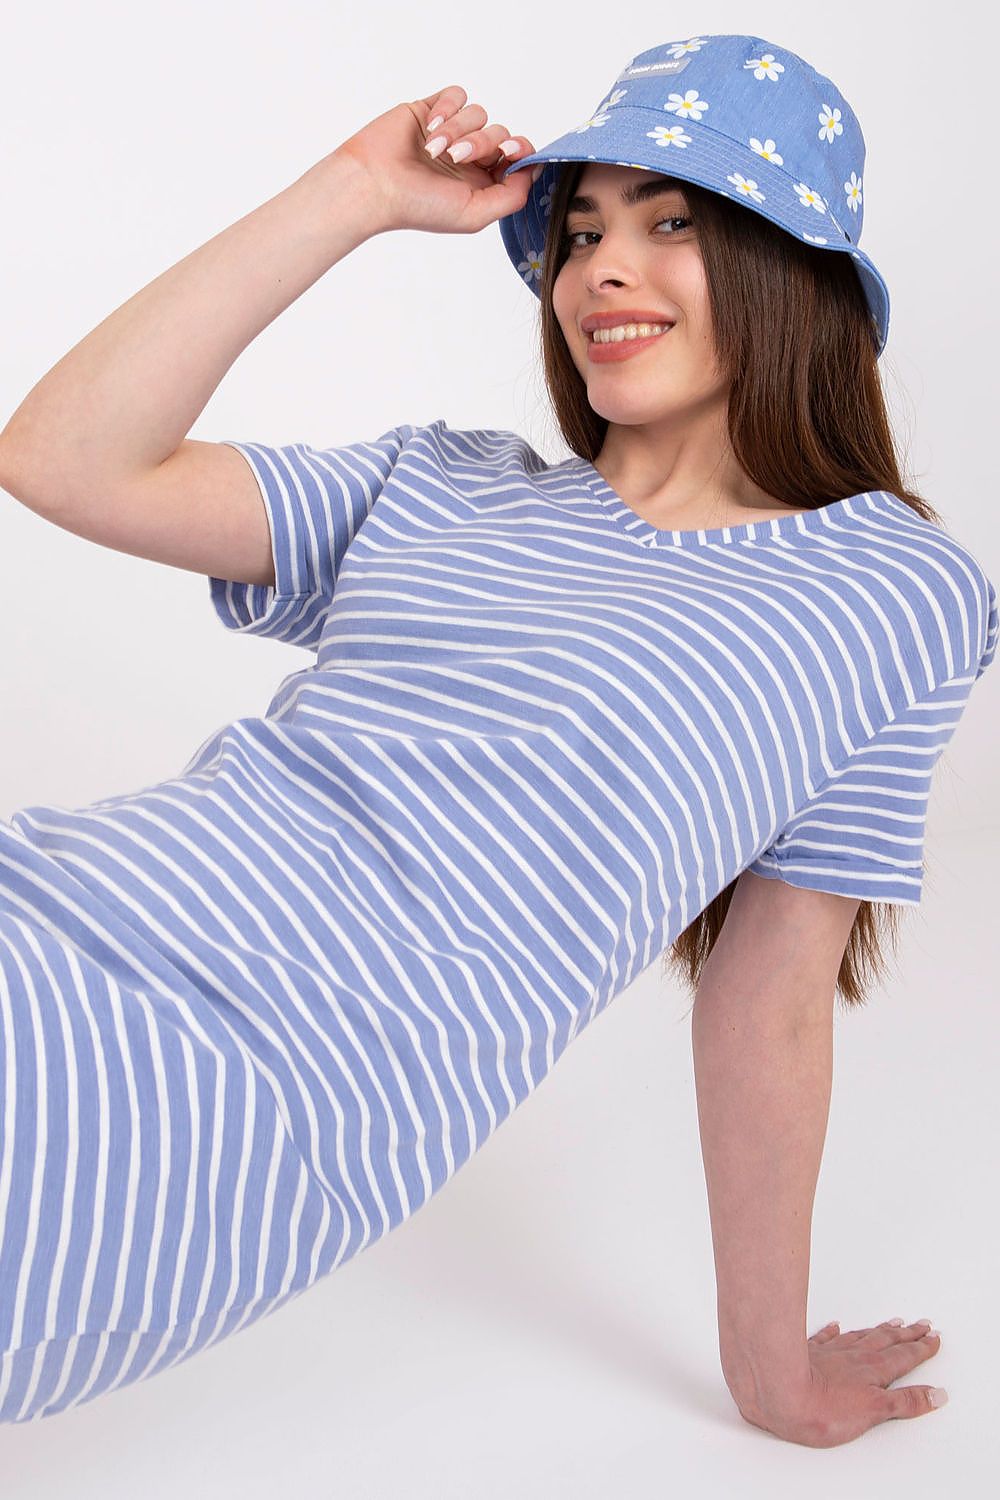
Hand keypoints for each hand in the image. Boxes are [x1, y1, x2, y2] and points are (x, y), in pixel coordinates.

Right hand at [334, 84, 538, 236]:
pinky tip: (431, 127)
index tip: (508, 155)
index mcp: (482, 184)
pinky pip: (457, 95)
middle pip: (500, 134)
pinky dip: (448, 108)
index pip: (517, 158)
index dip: (520, 152)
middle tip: (458, 158)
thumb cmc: (419, 206)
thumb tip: (535, 169)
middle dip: (483, 144)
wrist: (375, 185)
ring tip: (435, 149)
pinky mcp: (431, 110)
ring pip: (479, 114)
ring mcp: (451, 133)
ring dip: (459, 130)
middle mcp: (469, 158)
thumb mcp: (476, 215)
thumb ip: (513, 196)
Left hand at [737, 1318, 945, 1447]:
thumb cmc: (823, 1408)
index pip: (903, 1357)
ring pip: (860, 1337)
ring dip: (878, 1330)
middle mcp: (853, 1356)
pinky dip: (833, 1331)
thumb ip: (906, 1402)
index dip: (921, 1349)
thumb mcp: (875, 1411)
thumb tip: (936, 1394)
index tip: (934, 1337)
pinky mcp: (806, 1353)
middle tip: (922, 1324)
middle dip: (906, 1335)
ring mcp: (830, 1352)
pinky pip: (824, 1338)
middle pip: (886, 1342)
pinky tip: (836, 1325)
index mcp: (873, 1370)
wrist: (777, 1392)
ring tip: (893, 1322)